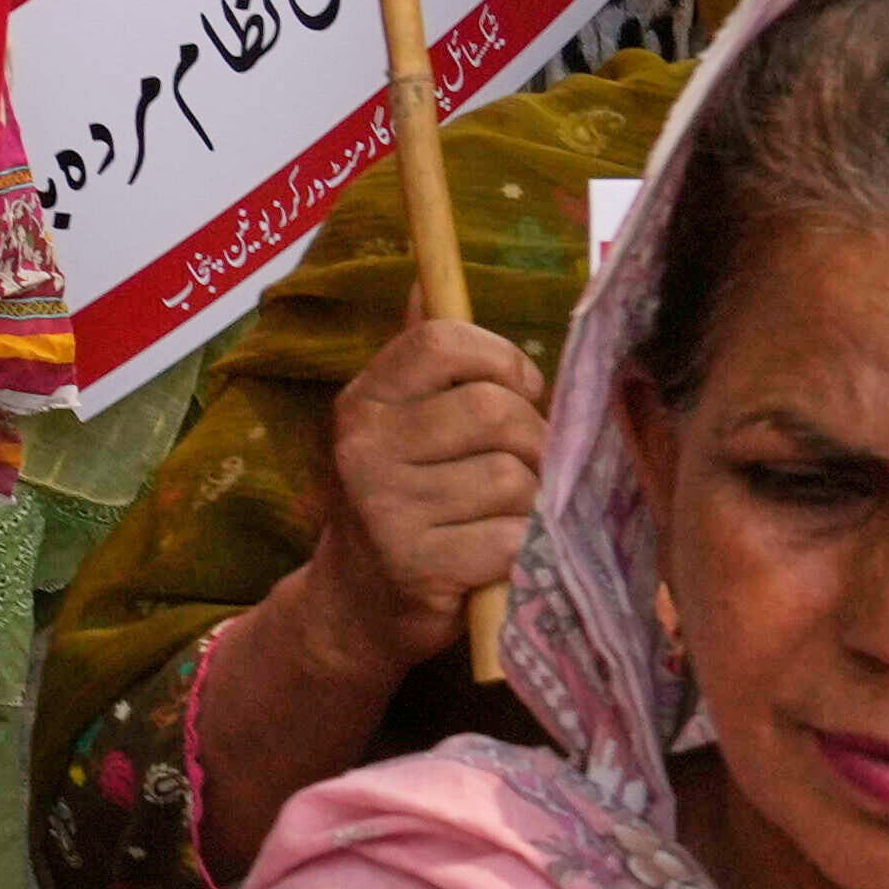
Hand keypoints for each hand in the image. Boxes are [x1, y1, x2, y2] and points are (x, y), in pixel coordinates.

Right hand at [302, 314, 547, 663]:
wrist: (354, 607)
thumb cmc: (397, 503)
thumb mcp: (396, 426)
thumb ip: (419, 361)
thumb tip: (426, 281)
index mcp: (364, 401)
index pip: (443, 341)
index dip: (501, 360)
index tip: (518, 390)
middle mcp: (363, 447)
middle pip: (495, 411)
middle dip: (533, 441)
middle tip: (524, 467)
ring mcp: (385, 508)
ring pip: (512, 478)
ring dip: (530, 503)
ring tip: (506, 516)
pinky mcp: (415, 565)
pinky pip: (509, 538)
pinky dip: (520, 550)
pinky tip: (496, 556)